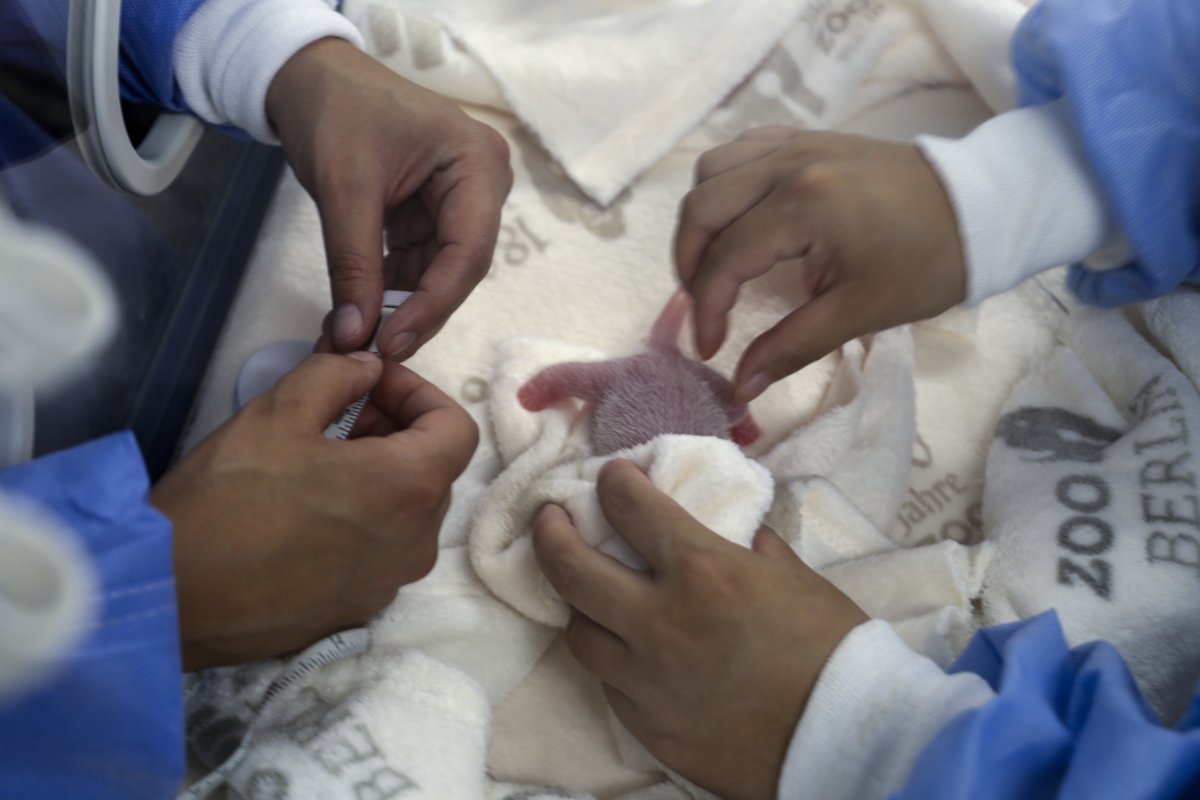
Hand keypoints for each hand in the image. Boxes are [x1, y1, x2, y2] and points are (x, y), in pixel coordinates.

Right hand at [152, 352, 477, 669]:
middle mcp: (416, 542)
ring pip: (408, 513)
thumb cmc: (225, 499)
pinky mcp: (359, 610)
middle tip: (339, 414)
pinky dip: (362, 520)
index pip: (457, 429)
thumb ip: (337, 376)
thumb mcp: (278, 412)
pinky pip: (380, 551)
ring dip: (379, 475)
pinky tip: (306, 511)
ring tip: (317, 460)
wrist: (169, 597)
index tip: (372, 386)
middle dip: (396, 431)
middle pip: (433, 470)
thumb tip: (368, 370)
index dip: (419, 394)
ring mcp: (390, 583)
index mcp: (409, 488)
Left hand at [266, 38, 512, 358]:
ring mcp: (460, 200)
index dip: (432, 305)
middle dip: (415, 312)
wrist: (310, 75)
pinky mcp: (433, 213)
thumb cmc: (334, 109)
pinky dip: (387, 289)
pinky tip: (358, 316)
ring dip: (398, 307)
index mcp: (477, 165)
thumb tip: (355, 337)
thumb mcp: (343, 188)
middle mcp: (481, 184)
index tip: (392, 343)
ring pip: (437, 273)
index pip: (467, 253)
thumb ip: (353, 265)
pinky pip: (418, 262)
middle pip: (458, 268)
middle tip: (374, 353)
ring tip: (357, 341)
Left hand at [532, 461, 866, 799]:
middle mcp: (658, 621)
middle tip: (550, 518)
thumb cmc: (834, 650)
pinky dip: (614, 662)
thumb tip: (735, 535)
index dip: (614, 482)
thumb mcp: (797, 577)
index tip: (613, 477)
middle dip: (550, 532)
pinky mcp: (647, 727)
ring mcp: (645, 680)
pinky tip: (629, 654)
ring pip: (578, 633)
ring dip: (579, 606)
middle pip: (570, 568)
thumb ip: (752, 549)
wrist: (849, 742)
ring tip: (588, 595)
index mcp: (700, 570)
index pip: (628, 507)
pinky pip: (610, 685)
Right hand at [675, 127, 965, 402]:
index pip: (726, 259)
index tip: (711, 350)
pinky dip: (726, 185)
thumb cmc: (926, 264)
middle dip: (689, 265)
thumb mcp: (859, 312)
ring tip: (716, 263)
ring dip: (702, 220)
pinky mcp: (806, 137)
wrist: (979, 207)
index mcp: (805, 207)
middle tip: (705, 308)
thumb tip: (740, 388)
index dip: (707, 310)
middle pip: (702, 208)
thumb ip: (790, 347)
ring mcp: (795, 143)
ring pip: (712, 171)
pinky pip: (741, 150)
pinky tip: (740, 218)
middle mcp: (789, 164)